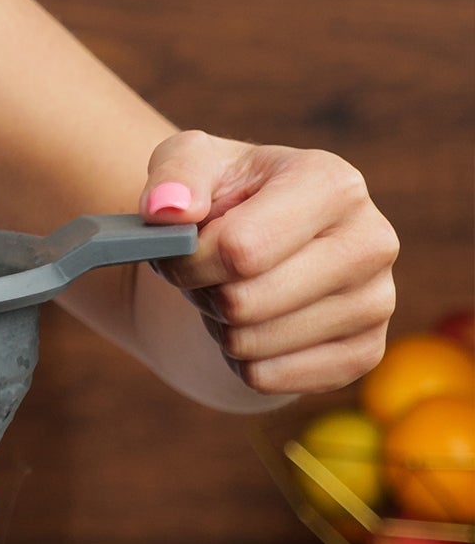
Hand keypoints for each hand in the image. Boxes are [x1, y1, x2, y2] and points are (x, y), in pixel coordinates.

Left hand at [139, 132, 397, 396]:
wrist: (259, 253)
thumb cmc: (226, 203)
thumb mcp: (192, 164)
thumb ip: (174, 175)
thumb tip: (167, 210)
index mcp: (335, 185)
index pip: (240, 250)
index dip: (190, 262)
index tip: (186, 251)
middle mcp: (371, 242)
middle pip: (243, 304)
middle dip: (206, 295)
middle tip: (213, 276)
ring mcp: (376, 302)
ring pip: (251, 346)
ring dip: (222, 329)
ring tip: (237, 295)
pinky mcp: (364, 353)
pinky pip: (266, 379)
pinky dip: (242, 362)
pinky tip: (258, 326)